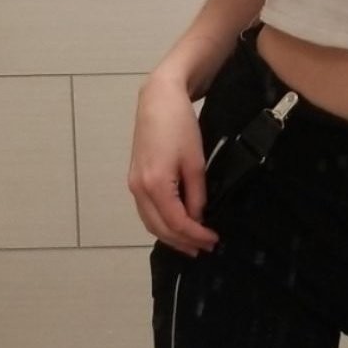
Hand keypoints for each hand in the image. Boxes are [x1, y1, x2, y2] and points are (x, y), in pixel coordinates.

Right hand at [128, 69, 217, 257]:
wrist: (158, 99)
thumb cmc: (180, 126)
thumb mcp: (195, 161)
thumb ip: (196, 193)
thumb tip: (198, 217)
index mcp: (155, 185)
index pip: (176, 222)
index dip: (196, 235)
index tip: (213, 240)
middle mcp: (139, 189)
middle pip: (160, 228)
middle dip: (182, 242)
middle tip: (204, 248)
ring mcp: (133, 184)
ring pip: (150, 222)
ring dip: (170, 236)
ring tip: (191, 243)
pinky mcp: (134, 178)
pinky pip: (146, 210)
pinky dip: (160, 222)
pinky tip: (174, 224)